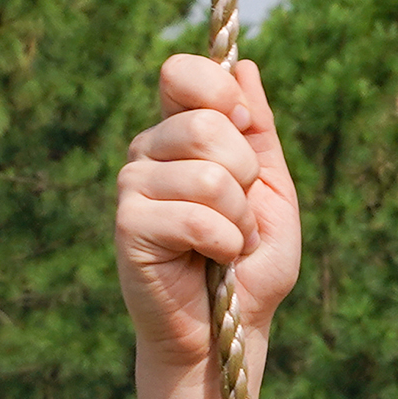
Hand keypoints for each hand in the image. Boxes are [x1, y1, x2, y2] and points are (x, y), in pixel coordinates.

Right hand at [115, 54, 299, 369]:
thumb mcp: (269, 188)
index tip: (245, 130)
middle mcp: (148, 152)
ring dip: (239, 220)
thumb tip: (246, 68)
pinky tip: (214, 261)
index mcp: (179, 134)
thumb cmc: (250, 263)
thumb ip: (260, 131)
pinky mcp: (128, 226)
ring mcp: (132, 187)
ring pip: (210, 175)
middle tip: (239, 215)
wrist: (229, 330)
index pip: (182, 73)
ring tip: (229, 245)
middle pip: (208, 124)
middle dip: (246, 178)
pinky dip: (225, 244)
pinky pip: (195, 216)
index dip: (222, 94)